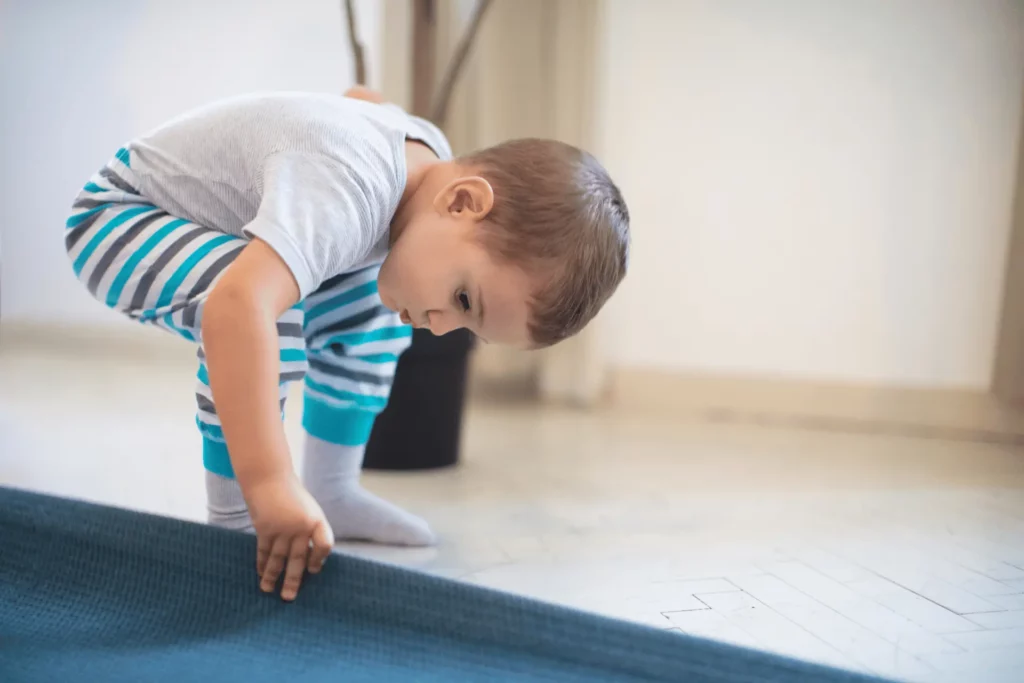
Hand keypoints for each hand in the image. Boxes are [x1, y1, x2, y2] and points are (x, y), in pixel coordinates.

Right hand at [246, 474, 334, 600]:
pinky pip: (264, 551)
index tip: (314, 570)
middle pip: (298, 558)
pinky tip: (261, 575)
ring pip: (278, 558)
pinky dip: (262, 564)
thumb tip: (309, 561)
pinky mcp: (265, 529)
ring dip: (273, 576)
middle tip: (289, 598)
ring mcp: (282, 528)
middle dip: (293, 579)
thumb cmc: (292, 497)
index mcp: (317, 520)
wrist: (270, 478)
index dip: (320, 558)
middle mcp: (301, 526)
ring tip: (269, 591)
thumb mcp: (309, 510)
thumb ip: (311, 532)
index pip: (325, 544)